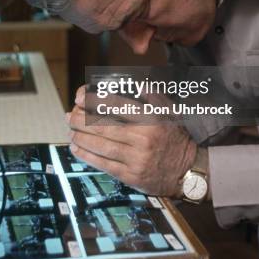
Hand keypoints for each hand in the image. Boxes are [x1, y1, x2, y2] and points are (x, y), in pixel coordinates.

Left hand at [67, 85, 196, 195]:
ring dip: (82, 138)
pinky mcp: (132, 176)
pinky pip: (105, 165)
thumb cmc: (176, 138)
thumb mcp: (170, 112)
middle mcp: (143, 139)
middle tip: (69, 115)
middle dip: (82, 120)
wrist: (189, 170)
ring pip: (102, 147)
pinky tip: (77, 149)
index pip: (116, 106)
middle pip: (104, 127)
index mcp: (151, 120)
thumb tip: (138, 82)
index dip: (94, 100)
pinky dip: (88, 157)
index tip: (80, 97)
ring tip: (71, 130)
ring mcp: (136, 159)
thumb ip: (153, 96)